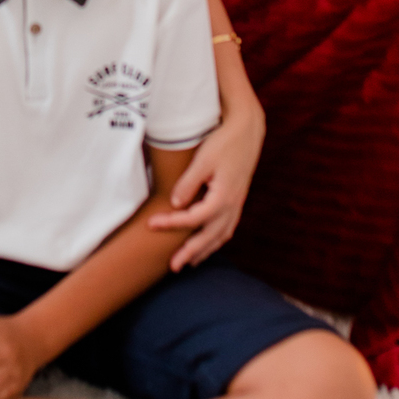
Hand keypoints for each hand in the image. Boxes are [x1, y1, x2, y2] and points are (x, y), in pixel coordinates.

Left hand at [148, 107, 265, 270]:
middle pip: (209, 236)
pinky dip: (217, 240)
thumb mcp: (203, 159)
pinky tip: (209, 244)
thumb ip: (189, 183)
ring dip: (205, 250)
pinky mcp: (237, 200)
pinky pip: (228, 228)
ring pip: (221, 236)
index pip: (193, 218)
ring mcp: (237, 205)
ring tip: (189, 263)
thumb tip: (176, 204)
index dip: (171, 223)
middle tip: (172, 266)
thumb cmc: (223, 142)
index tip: (151, 224)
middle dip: (190, 252)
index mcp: (223, 197)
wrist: (247, 131)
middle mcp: (232, 205)